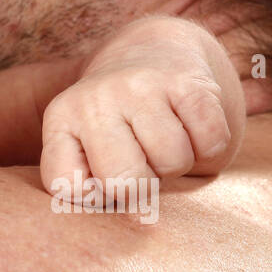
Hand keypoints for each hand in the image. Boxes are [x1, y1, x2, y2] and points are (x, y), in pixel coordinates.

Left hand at [39, 17, 243, 203]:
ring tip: (166, 140)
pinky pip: (209, 141)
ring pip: (172, 161)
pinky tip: (192, 127)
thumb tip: (139, 221)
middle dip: (142, 185)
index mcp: (61, 119)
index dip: (92, 197)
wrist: (155, 50)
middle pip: (123, 180)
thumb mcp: (89, 146)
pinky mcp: (186, 82)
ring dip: (179, 164)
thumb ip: (97, 188)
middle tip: (143, 162)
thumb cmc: (122, 124)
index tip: (103, 181)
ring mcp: (140, 86)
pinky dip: (209, 147)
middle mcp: (95, 99)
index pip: (64, 184)